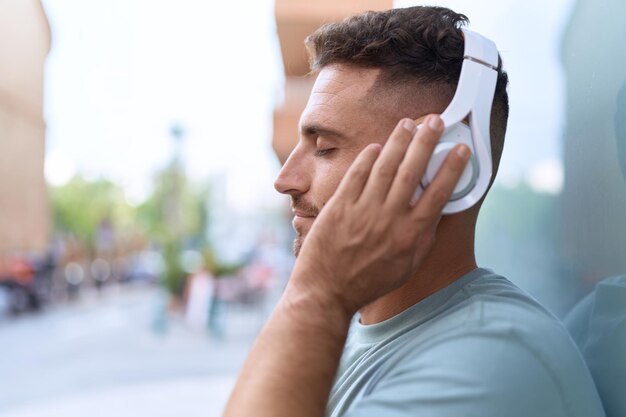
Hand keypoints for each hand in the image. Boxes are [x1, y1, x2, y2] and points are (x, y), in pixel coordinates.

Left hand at [288, 115, 470, 315]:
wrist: (328, 292)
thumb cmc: (369, 281)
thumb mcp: (407, 266)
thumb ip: (423, 236)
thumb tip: (436, 209)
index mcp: (411, 234)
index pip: (438, 193)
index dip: (452, 167)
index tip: (461, 148)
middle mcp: (389, 218)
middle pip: (412, 171)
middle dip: (426, 141)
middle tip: (434, 121)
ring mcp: (363, 211)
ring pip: (385, 166)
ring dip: (398, 141)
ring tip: (408, 124)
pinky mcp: (339, 206)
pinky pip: (356, 175)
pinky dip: (367, 158)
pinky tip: (376, 146)